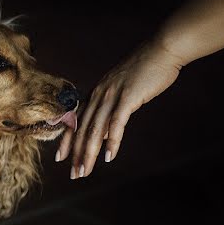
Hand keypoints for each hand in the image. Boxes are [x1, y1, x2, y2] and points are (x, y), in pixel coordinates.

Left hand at [57, 39, 183, 177]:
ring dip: (88, 153)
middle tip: (74, 174)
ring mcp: (112, 95)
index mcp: (96, 93)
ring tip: (85, 170)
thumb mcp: (122, 92)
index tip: (60, 158)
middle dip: (76, 154)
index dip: (66, 140)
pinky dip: (112, 142)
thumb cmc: (145, 71)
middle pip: (82, 129)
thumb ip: (110, 112)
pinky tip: (108, 157)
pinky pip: (116, 124)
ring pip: (95, 130)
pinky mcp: (128, 97)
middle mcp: (99, 94)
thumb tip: (103, 135)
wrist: (163, 50)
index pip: (76, 121)